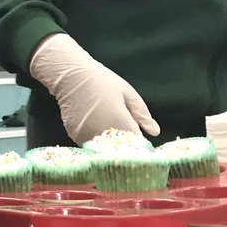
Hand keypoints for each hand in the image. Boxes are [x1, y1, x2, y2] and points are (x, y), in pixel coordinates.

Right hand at [30, 33, 159, 144]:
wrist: (71, 77)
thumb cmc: (103, 81)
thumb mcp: (128, 94)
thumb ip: (142, 114)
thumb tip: (155, 132)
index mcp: (120, 122)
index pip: (136, 143)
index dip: (139, 142)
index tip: (139, 137)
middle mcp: (103, 133)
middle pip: (119, 149)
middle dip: (124, 144)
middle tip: (124, 131)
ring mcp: (87, 136)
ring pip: (103, 148)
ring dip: (108, 143)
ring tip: (108, 126)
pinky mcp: (75, 137)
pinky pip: (90, 143)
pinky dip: (95, 139)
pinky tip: (95, 125)